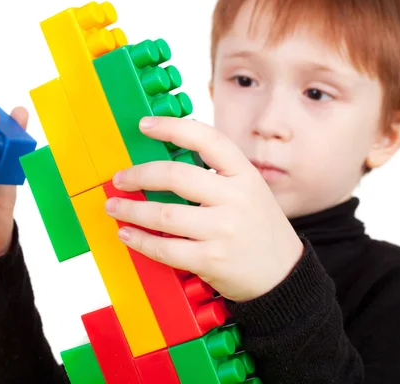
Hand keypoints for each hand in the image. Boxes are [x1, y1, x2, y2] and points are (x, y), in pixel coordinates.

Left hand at [104, 116, 303, 302]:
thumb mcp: (249, 190)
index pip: (207, 139)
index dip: (173, 127)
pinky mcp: (212, 260)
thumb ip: (216, 175)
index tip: (145, 124)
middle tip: (120, 178)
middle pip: (176, 176)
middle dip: (139, 175)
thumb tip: (163, 164)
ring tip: (114, 207)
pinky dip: (140, 240)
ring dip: (131, 210)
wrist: (285, 275)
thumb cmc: (258, 228)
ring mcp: (224, 230)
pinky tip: (128, 234)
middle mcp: (236, 198)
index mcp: (245, 173)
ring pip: (164, 214)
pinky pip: (165, 248)